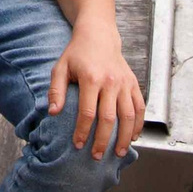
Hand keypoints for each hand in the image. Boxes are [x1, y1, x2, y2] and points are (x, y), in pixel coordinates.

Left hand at [48, 31, 143, 159]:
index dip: (82, 131)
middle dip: (103, 140)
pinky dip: (139, 124)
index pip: (88, 112)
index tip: (77, 145)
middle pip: (109, 118)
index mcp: (91, 78)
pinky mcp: (133, 83)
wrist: (98, 35)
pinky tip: (133, 137)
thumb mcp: (61, 67)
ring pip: (129, 115)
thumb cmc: (77, 53)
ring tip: (119, 153)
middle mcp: (111, 81)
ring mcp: (125, 83)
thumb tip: (53, 113)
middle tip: (96, 156)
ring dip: (124, 137)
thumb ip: (56, 90)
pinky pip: (140, 107)